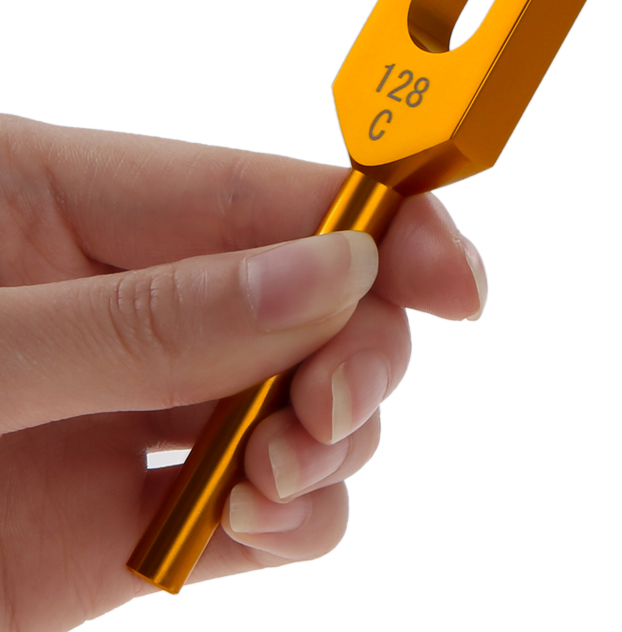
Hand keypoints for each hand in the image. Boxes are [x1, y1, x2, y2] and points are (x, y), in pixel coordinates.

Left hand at [0, 114, 485, 630]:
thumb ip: (144, 320)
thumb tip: (334, 272)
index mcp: (61, 208)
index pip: (260, 192)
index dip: (378, 223)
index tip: (454, 284)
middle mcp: (113, 306)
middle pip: (310, 297)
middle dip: (358, 348)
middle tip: (329, 406)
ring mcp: (117, 420)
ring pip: (300, 401)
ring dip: (334, 438)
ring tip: (275, 476)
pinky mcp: (115, 534)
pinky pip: (253, 515)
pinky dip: (295, 522)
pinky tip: (260, 523)